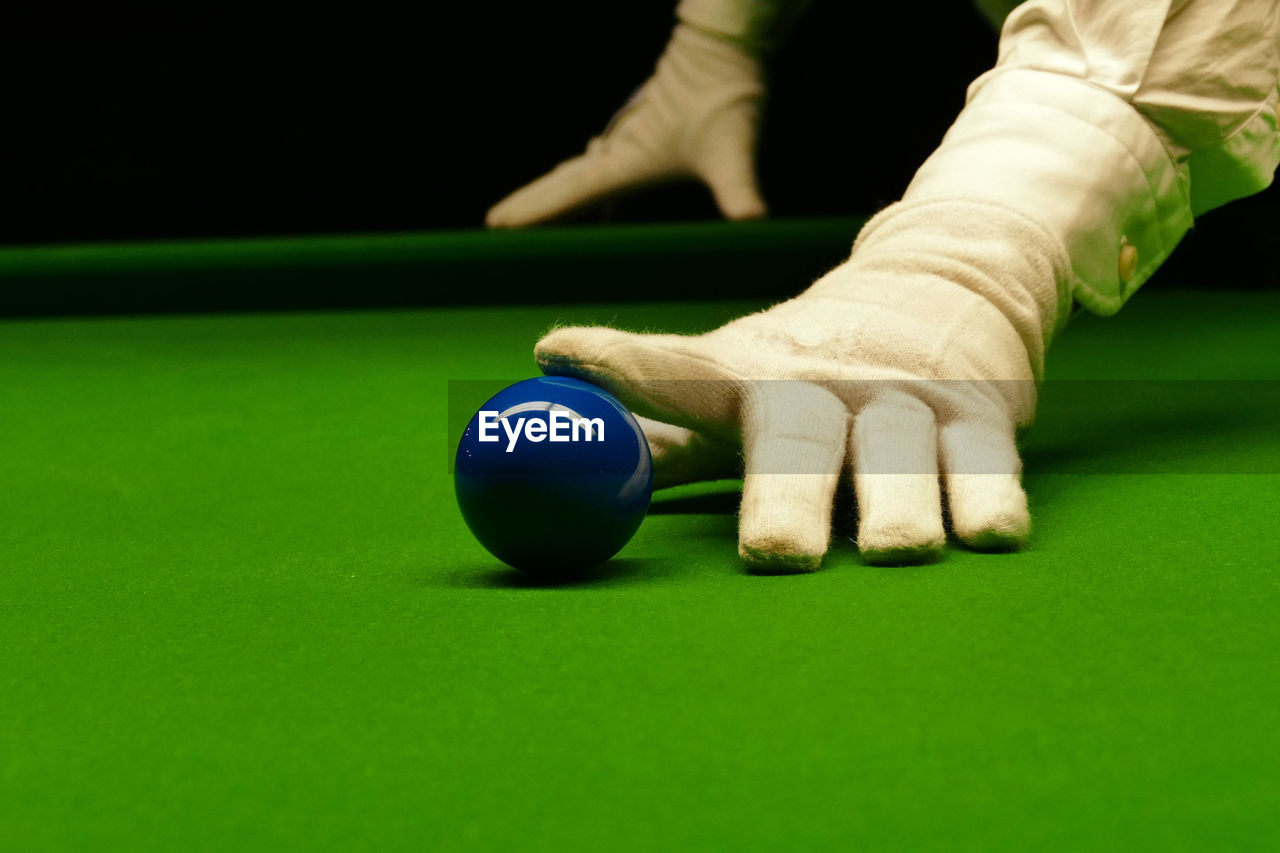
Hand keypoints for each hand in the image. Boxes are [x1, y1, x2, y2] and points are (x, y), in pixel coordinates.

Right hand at [486, 23, 767, 227]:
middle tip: (494, 226)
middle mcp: (618, 151)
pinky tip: (604, 206)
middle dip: (531, 207)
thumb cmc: (726, 97)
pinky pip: (603, 168)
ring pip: (580, 174)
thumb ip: (741, 189)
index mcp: (626, 160)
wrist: (726, 49)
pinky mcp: (643, 135)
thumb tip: (754, 218)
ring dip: (555, 196)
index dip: (534, 211)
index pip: (571, 192)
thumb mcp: (733, 151)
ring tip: (529, 220)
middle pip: (564, 184)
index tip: (497, 225)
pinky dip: (589, 186)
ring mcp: (627, 141)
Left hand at [535, 200, 1063, 570]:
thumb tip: (562, 464)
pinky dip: (989, 500)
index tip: (563, 357)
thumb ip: (665, 437)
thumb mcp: (739, 391)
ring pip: (905, 457)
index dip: (622, 367)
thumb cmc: (811, 371)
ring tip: (894, 553)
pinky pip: (988, 466)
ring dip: (901, 505)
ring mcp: (909, 399)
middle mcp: (826, 384)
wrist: (943, 282)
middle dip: (785, 494)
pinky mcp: (984, 415)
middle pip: (798, 439)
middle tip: (773, 556)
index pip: (677, 370)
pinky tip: (989, 534)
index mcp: (752, 376)